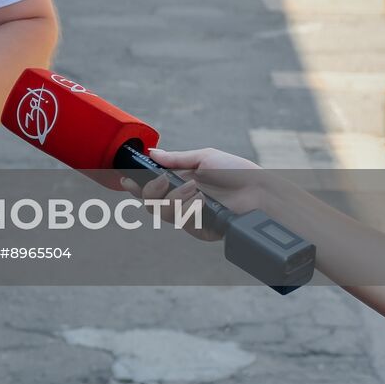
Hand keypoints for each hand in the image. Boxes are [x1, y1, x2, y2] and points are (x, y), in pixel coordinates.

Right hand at [121, 147, 262, 241]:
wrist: (259, 191)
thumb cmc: (237, 172)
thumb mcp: (204, 158)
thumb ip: (176, 159)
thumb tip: (152, 153)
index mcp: (180, 182)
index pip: (151, 187)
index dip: (135, 186)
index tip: (126, 180)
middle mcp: (182, 201)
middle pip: (150, 204)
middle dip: (151, 191)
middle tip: (164, 181)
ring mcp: (190, 216)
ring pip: (163, 213)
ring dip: (175, 198)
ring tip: (195, 190)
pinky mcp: (201, 230)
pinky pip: (182, 222)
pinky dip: (189, 208)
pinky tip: (203, 201)